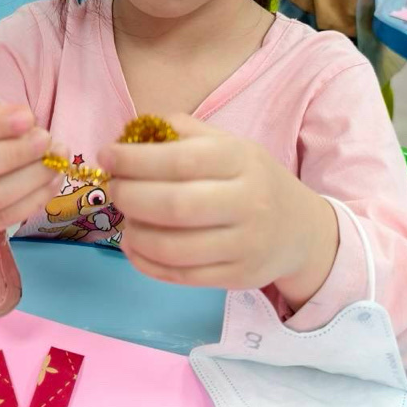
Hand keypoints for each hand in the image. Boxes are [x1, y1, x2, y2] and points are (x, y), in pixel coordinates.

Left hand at [99, 115, 338, 303]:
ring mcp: (244, 245)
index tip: (107, 155)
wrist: (300, 230)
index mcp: (243, 160)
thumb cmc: (252, 180)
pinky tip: (134, 245)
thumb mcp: (230, 146)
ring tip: (125, 219)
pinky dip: (147, 262)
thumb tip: (134, 129)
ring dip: (136, 234)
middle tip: (114, 189)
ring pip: (175, 248)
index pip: (182, 160)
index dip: (136, 159)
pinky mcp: (237, 277)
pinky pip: (181, 276)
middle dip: (131, 197)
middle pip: (175, 206)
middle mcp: (248, 202)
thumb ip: (186, 133)